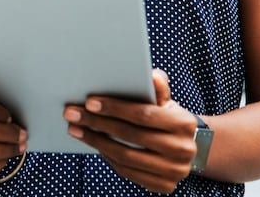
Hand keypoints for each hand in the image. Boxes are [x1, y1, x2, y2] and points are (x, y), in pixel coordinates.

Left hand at [62, 69, 198, 194]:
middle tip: (72, 114)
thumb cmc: (168, 118)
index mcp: (184, 124)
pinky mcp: (164, 186)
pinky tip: (95, 145)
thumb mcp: (166, 101)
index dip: (115, 108)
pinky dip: (108, 158)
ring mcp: (175, 171)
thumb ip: (157, 89)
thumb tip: (151, 74)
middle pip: (131, 136)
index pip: (143, 114)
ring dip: (96, 142)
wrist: (187, 148)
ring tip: (76, 130)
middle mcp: (182, 149)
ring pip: (126, 156)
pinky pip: (128, 172)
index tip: (89, 102)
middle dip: (98, 123)